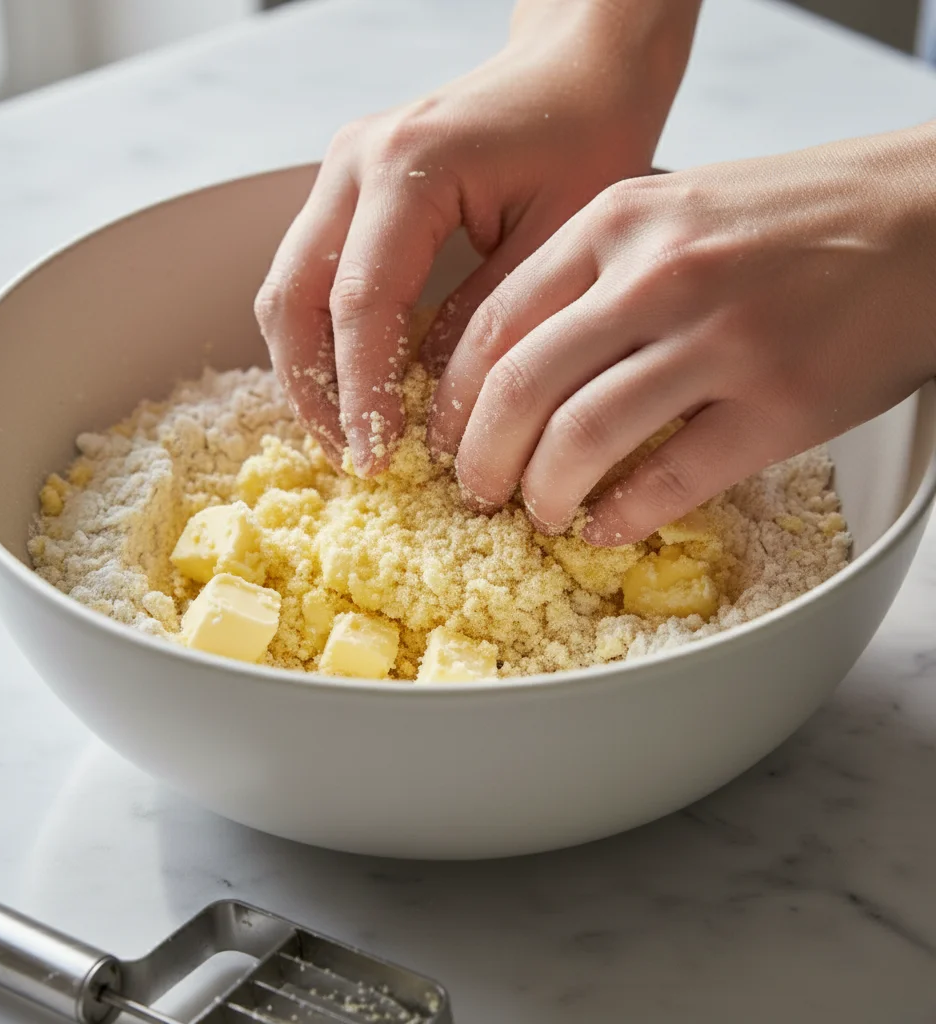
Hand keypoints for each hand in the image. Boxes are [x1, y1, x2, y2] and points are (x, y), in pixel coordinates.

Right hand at [255, 0, 699, 471]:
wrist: (578, 68)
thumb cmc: (586, 138)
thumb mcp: (558, 240)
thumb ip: (489, 323)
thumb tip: (434, 407)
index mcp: (407, 168)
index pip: (360, 304)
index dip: (362, 393)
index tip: (376, 457)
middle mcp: (354, 163)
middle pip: (294, 298)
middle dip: (315, 391)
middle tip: (351, 459)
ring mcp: (341, 172)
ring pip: (287, 290)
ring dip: (307, 370)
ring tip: (347, 434)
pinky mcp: (348, 189)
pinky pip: (310, 276)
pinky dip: (321, 338)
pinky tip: (353, 384)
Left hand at [429, 124, 935, 543]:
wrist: (924, 217)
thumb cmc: (791, 219)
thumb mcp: (671, 208)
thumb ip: (591, 272)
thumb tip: (512, 359)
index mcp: (616, 223)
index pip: (494, 324)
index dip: (453, 398)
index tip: (441, 437)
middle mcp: (659, 276)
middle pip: (523, 387)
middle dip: (481, 457)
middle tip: (475, 490)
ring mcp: (721, 339)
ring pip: (584, 438)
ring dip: (543, 493)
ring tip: (538, 513)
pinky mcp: (778, 403)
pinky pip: (670, 478)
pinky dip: (622, 515)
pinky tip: (603, 528)